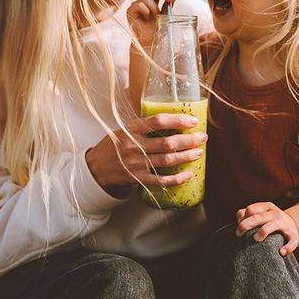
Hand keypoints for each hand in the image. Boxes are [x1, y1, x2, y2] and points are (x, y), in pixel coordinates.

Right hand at [85, 112, 206, 191]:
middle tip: (202, 137)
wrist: (96, 168)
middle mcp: (133, 146)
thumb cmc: (114, 145)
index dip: (177, 120)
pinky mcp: (138, 179)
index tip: (192, 121)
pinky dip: (176, 179)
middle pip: (166, 143)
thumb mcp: (124, 129)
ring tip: (198, 152)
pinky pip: (161, 180)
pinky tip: (188, 175)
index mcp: (130, 130)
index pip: (157, 121)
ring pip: (167, 160)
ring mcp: (136, 164)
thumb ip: (144, 126)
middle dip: (188, 140)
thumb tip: (172, 118)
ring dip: (186, 156)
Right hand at [126, 0, 174, 46]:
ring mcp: (135, 5)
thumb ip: (167, 7)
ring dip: (154, 8)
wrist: (149, 41)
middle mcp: (142, 2)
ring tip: (156, 17)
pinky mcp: (130, 10)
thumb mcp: (164, 16)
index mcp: (151, 2)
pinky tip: (146, 18)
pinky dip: (146, 11)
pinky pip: (139, 5)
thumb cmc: (156, 29)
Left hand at [235, 202, 298, 256]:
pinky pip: (291, 241)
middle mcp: (276, 213)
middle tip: (239, 234)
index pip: (251, 209)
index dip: (242, 219)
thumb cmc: (270, 221)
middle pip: (258, 217)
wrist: (292, 225)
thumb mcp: (260, 214)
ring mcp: (285, 224)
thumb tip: (239, 218)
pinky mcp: (293, 235)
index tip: (239, 227)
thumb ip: (247, 214)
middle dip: (246, 225)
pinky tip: (281, 252)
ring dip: (263, 232)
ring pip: (273, 225)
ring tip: (256, 239)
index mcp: (267, 207)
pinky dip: (287, 247)